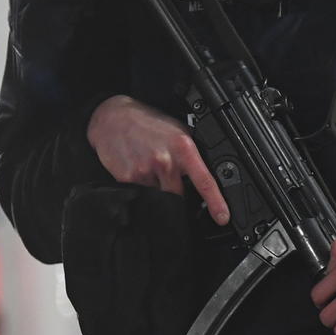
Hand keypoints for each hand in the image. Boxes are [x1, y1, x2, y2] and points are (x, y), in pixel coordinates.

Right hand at [86, 95, 228, 224]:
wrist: (113, 117)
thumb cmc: (148, 124)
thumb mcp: (178, 132)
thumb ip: (191, 155)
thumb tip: (206, 176)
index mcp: (182, 148)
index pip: (204, 181)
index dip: (216, 202)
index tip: (222, 217)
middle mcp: (164, 161)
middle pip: (179, 196)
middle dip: (179, 194)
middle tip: (169, 177)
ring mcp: (144, 171)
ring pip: (159, 196)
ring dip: (158, 187)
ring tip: (151, 167)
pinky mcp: (127, 179)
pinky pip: (140, 192)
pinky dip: (142, 185)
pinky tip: (138, 167)